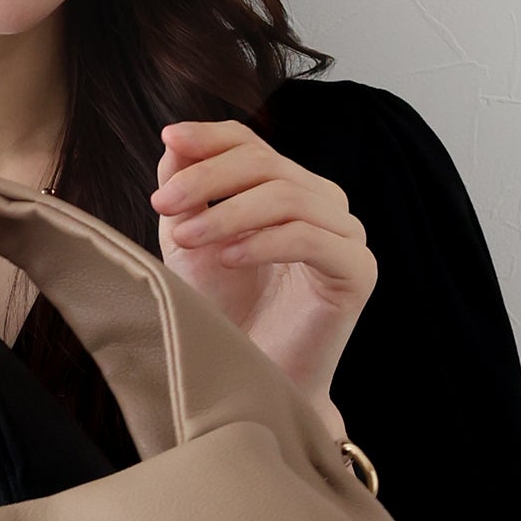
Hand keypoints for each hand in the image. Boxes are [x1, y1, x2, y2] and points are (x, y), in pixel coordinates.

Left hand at [150, 118, 377, 413]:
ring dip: (229, 213)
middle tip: (164, 203)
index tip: (169, 138)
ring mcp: (345, 235)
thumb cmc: (223, 319)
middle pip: (267, 164)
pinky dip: (265, 241)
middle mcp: (322, 205)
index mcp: (286, 191)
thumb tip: (174, 142)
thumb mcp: (191, 247)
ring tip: (187, 238)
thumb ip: (187, 195)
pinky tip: (228, 258)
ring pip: (288, 196)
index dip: (212, 137)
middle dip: (209, 179)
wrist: (249, 384)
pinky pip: (312, 238)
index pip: (253, 145)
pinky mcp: (356, 271)